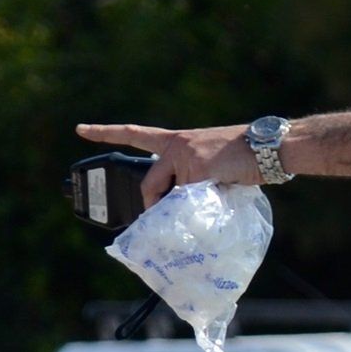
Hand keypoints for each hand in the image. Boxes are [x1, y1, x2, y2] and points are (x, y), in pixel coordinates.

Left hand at [78, 121, 257, 205]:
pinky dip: (204, 208)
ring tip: (214, 199)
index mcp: (177, 140)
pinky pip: (190, 202)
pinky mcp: (199, 171)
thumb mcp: (212, 162)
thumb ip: (192, 178)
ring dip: (188, 208)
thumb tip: (180, 208)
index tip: (80, 129)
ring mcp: (185, 157)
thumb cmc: (247, 155)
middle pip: (150, 183)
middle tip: (159, 221)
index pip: (135, 133)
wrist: (271, 145)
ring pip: (173, 197)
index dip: (105, 133)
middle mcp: (176, 145)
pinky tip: (222, 195)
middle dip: (153, 207)